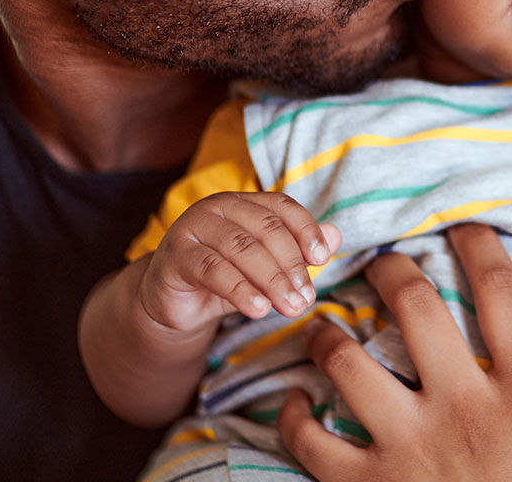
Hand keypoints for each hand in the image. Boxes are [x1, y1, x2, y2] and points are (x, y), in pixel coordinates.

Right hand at [138, 191, 341, 334]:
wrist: (174, 303)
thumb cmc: (226, 279)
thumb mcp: (266, 267)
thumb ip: (298, 251)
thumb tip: (337, 236)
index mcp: (244, 202)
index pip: (282, 207)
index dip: (305, 230)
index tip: (323, 258)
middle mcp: (218, 207)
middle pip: (265, 229)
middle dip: (291, 265)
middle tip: (307, 298)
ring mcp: (193, 227)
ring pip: (241, 248)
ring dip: (272, 280)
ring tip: (291, 307)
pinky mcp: (175, 255)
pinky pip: (213, 270)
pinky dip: (240, 290)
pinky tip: (259, 309)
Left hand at [278, 225, 511, 481]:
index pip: (500, 293)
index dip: (480, 245)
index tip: (465, 225)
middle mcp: (462, 410)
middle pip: (415, 307)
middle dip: (393, 268)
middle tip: (384, 259)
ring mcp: (408, 450)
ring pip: (349, 363)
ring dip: (329, 334)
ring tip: (326, 321)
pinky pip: (309, 441)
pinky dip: (292, 414)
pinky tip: (295, 400)